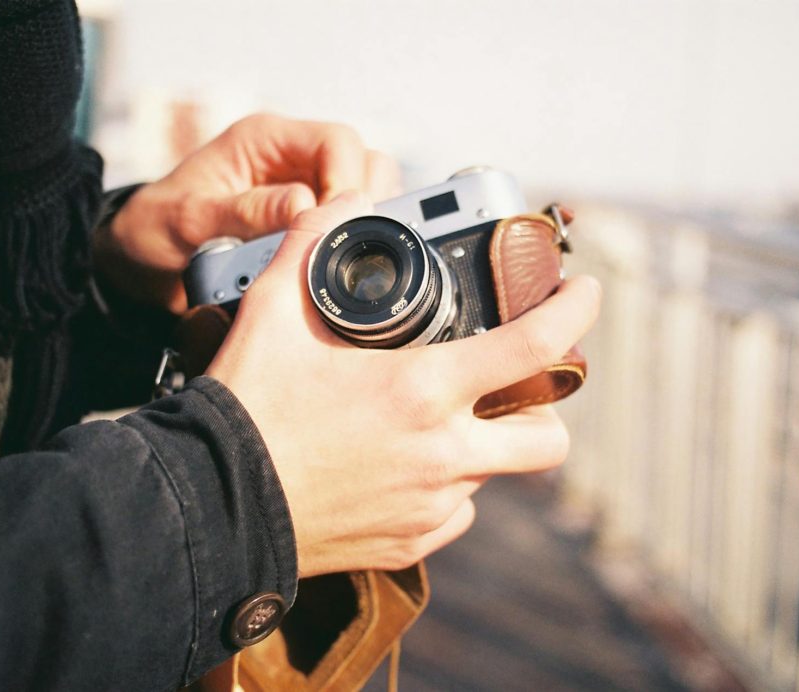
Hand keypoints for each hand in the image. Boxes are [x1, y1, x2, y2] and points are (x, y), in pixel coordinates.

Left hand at [94, 113, 400, 311]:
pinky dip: (347, 242)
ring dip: (358, 224)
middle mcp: (292, 158)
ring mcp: (303, 188)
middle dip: (362, 204)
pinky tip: (329, 265)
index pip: (338, 142)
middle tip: (341, 245)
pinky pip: (346, 223)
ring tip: (336, 257)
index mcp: (266, 139)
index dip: (348, 181)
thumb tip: (306, 206)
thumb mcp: (192, 219)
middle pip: (364, 164)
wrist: (142, 258)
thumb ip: (248, 212)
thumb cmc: (157, 228)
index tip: (337, 224)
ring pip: (364, 194)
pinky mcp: (307, 220)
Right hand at [207, 192, 601, 576]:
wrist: (213, 509)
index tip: (585, 293)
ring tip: (435, 424)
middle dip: (543, 410)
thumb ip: (313, 246)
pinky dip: (444, 489)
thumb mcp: (271, 313)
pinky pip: (454, 514)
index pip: (532, 347)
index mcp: (422, 390)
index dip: (573, 313)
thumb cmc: (246, 410)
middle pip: (545, 438)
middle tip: (508, 386)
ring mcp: (429, 506)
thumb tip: (343, 203)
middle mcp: (441, 454)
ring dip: (481, 446)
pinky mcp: (409, 544)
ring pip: (493, 476)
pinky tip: (403, 469)